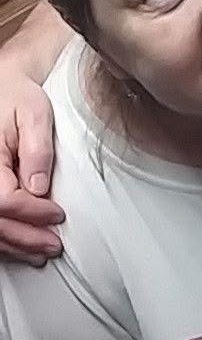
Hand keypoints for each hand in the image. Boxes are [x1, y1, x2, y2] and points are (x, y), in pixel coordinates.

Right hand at [0, 72, 63, 265]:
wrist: (3, 87)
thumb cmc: (17, 97)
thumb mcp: (34, 114)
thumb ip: (37, 150)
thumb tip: (40, 187)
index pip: (5, 201)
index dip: (32, 213)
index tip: (58, 215)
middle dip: (24, 238)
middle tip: (53, 246)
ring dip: (13, 245)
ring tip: (41, 252)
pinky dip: (2, 238)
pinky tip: (20, 245)